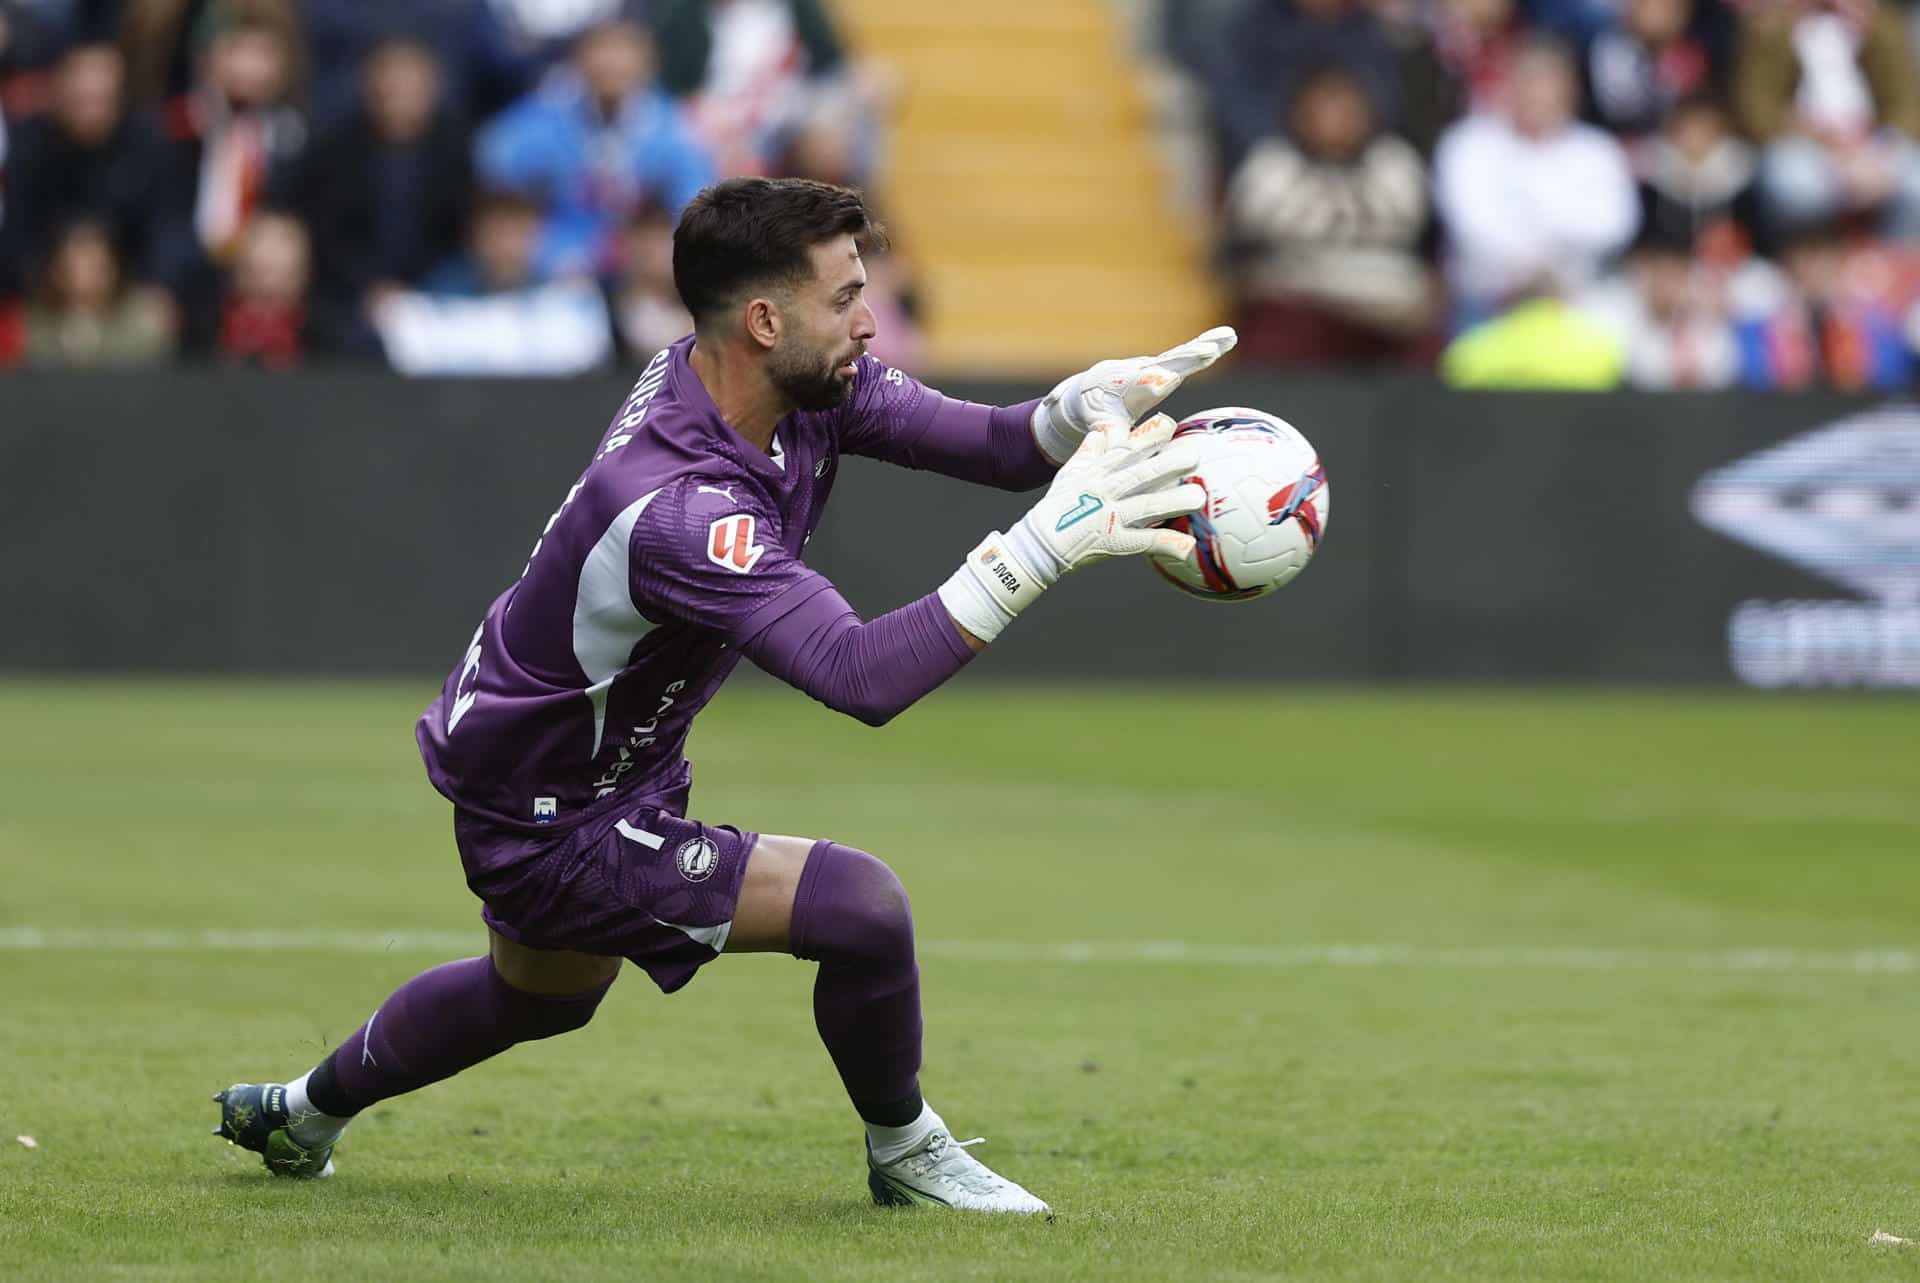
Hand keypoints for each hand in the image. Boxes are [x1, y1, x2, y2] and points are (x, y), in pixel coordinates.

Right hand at [1009, 413, 1201, 580]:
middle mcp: (1105, 491)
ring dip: (1172, 501)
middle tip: (1194, 455)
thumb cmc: (1057, 507)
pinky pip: (1143, 542)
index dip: (1148, 437)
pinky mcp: (1113, 542)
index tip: (1170, 425)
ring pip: (1145, 506)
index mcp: (1098, 472)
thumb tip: (1102, 428)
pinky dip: (1165, 544)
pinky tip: (1187, 545)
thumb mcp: (1070, 473)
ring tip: (1198, 497)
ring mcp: (1109, 516)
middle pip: (1139, 474)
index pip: (1125, 450)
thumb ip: (1090, 450)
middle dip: (1167, 464)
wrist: (1039, 543)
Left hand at [1030, 327, 1237, 463]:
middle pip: (1167, 363)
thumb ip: (1111, 435)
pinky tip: (1229, 335)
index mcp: (1126, 388)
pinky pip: (1190, 353)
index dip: (1153, 382)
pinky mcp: (1168, 363)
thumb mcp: (1102, 425)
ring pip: (1182, 354)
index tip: (1166, 378)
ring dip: (1205, 345)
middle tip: (1206, 351)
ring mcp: (1157, 364)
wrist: (1094, 388)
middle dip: (1185, 358)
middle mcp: (1142, 371)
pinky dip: (1210, 343)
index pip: (1141, 386)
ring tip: (1228, 336)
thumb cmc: (1098, 411)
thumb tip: (1118, 453)